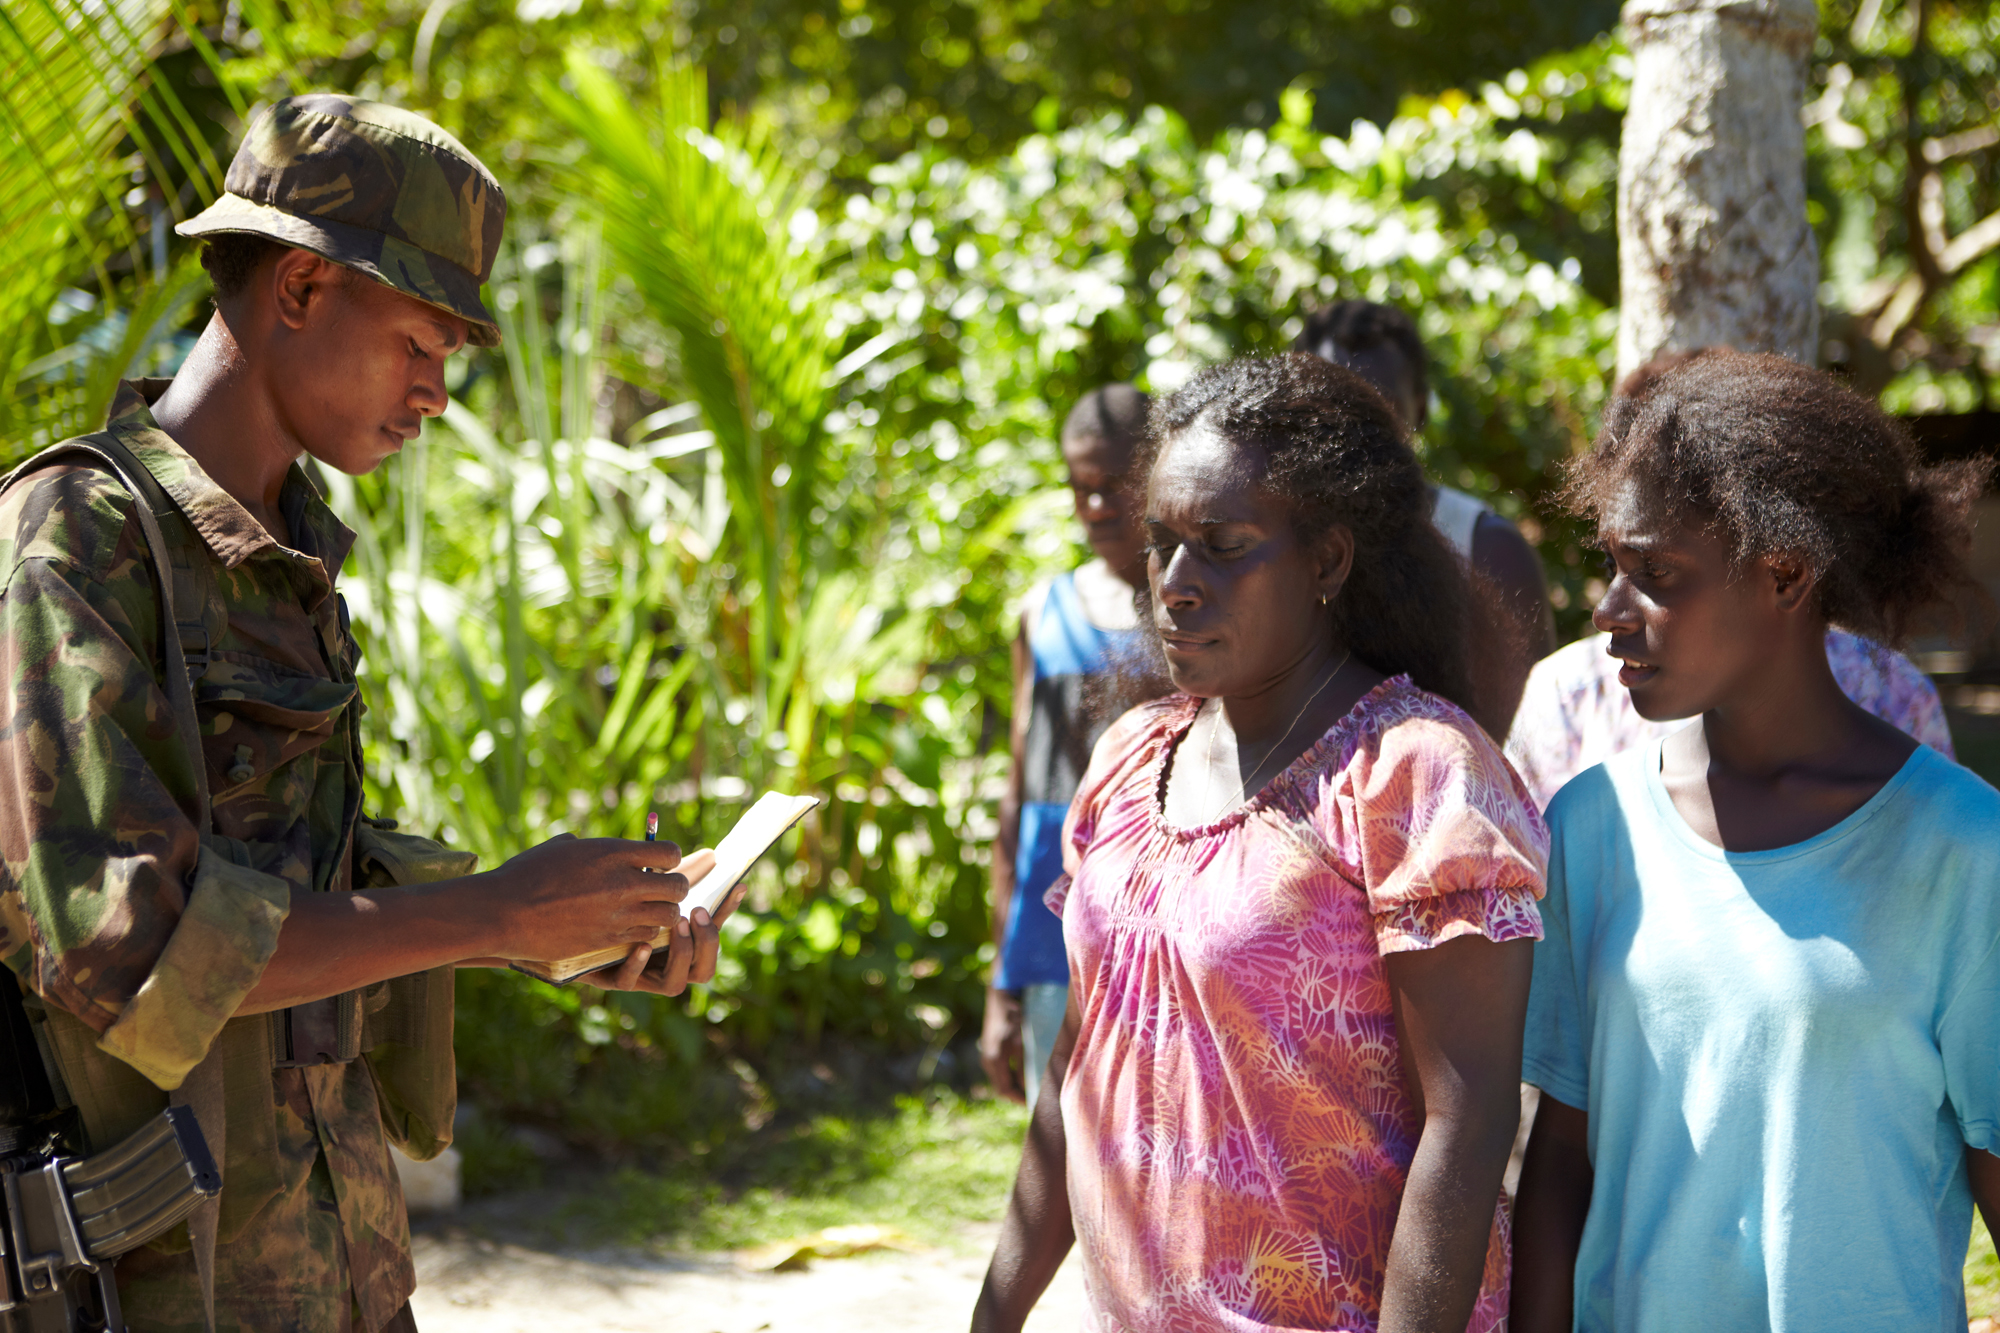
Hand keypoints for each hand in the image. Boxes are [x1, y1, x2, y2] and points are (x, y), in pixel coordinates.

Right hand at [484, 833, 689, 964]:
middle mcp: (622, 882)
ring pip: (668, 915)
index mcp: (613, 852)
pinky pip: (646, 935)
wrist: (503, 912)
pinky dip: (644, 932)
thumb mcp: (563, 847)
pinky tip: (630, 927)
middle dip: (673, 888)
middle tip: (660, 890)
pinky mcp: (608, 939)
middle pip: (677, 886)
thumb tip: (609, 849)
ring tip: (647, 910)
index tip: (658, 863)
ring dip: (662, 912)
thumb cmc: (527, 874)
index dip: (668, 859)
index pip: (669, 853)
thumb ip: (595, 847)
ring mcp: (617, 914)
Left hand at [586, 849, 744, 996]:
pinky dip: (637, 965)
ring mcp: (639, 975)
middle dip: (708, 942)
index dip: (727, 911)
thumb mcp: (641, 885)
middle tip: (697, 912)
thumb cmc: (606, 901)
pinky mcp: (609, 978)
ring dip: (681, 955)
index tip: (738, 885)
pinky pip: (628, 982)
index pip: (712, 932)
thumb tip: (712, 853)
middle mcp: (662, 964)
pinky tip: (642, 944)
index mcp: (676, 941)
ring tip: (676, 925)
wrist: (560, 922)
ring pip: (674, 984)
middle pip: (704, 969)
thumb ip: (674, 874)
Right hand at [980, 986, 1026, 1103]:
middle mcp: (987, 1059)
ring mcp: (988, 1053)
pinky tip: (1027, 1072)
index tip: (1036, 1105)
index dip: (1021, 1100)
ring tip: (1035, 1087)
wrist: (1003, 991)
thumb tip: (1030, 1088)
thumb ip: (1025, 1065)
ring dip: (1017, 1084)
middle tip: (1038, 1099)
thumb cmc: (1016, 1015)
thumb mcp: (1022, 1041)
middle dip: (1020, 1094)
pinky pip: (1002, 1069)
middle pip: (1003, 1086)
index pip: (1006, 1090)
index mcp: (993, 1060)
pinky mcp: (992, 1047)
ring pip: (1003, 1078)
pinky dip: (1014, 1074)